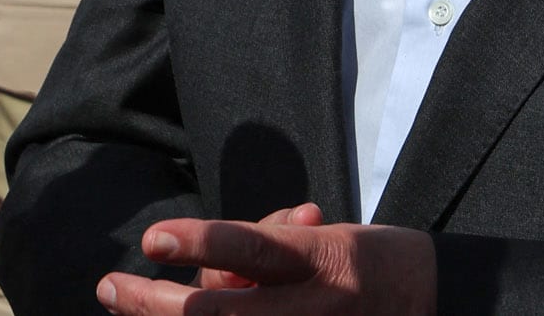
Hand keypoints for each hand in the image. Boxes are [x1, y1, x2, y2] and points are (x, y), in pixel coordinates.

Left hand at [96, 213, 435, 315]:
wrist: (434, 303)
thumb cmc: (369, 260)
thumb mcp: (324, 235)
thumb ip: (270, 241)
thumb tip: (213, 257)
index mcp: (318, 257)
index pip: (250, 247)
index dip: (200, 243)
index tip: (153, 239)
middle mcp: (310, 304)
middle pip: (220, 312)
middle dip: (155, 304)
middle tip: (110, 288)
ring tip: (127, 305)